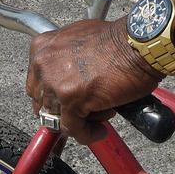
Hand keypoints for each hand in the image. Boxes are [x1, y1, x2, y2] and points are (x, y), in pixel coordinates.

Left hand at [26, 18, 163, 144]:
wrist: (138, 44)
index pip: (36, 85)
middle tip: (84, 112)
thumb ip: (65, 57)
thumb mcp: (79, 38)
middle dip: (63, 111)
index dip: (53, 97)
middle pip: (44, 104)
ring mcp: (56, 83)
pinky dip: (88, 135)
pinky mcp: (72, 100)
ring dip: (79, 122)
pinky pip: (74, 129)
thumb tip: (66, 76)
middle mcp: (43, 64)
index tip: (66, 104)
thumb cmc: (117, 40)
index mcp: (42, 48)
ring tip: (100, 116)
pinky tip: (101, 131)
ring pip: (58, 119)